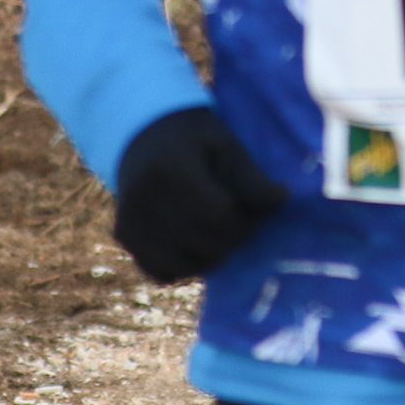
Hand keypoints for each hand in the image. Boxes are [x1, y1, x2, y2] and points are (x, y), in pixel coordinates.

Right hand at [113, 106, 286, 282]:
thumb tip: (281, 202)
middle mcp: (143, 201)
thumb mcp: (228, 146)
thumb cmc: (195, 138)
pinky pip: (160, 271)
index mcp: (171, 171)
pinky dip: (183, 265)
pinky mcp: (123, 237)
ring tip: (219, 232)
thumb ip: (251, 178)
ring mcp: (128, 222)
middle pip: (204, 244)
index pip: (220, 217)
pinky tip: (195, 244)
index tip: (256, 212)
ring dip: (212, 256)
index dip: (247, 222)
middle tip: (242, 222)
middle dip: (233, 239)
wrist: (144, 133)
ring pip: (184, 265)